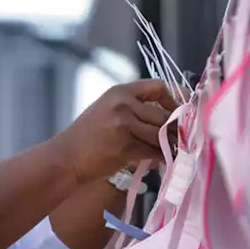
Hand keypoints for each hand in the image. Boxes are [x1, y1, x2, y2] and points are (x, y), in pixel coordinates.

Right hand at [50, 80, 177, 184]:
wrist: (65, 158)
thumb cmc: (86, 137)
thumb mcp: (107, 111)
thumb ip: (134, 109)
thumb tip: (169, 118)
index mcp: (120, 92)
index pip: (158, 86)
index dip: (176, 98)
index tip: (183, 110)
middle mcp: (123, 105)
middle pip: (164, 115)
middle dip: (177, 129)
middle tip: (184, 139)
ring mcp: (124, 125)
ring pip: (161, 135)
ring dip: (171, 145)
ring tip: (175, 151)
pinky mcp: (125, 147)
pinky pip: (154, 152)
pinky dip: (162, 158)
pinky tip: (162, 161)